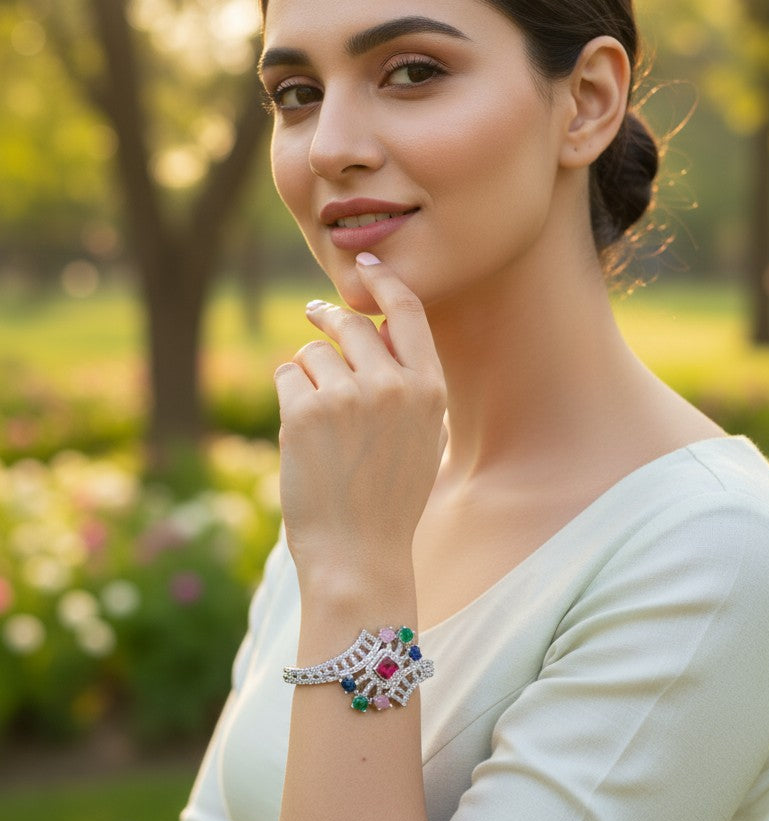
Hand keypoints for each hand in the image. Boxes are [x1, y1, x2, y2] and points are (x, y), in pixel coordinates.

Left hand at [274, 254, 446, 592]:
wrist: (358, 555)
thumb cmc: (388, 501)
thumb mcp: (421, 437)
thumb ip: (407, 383)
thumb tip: (378, 328)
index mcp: (429, 390)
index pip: (408, 312)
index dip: (384, 281)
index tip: (365, 265)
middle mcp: (392, 385)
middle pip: (353, 324)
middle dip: (330, 318)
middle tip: (315, 313)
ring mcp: (347, 396)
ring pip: (314, 351)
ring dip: (309, 374)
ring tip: (320, 423)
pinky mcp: (305, 411)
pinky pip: (287, 373)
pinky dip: (288, 394)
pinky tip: (301, 432)